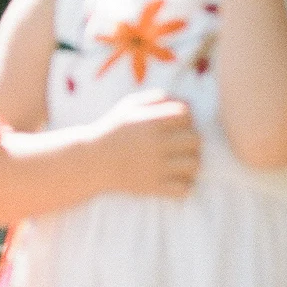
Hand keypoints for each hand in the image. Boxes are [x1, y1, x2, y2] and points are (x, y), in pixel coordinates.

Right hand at [84, 92, 199, 197]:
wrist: (91, 162)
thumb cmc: (112, 130)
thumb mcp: (129, 106)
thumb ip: (157, 98)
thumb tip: (187, 103)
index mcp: (150, 122)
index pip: (186, 115)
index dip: (185, 118)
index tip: (176, 124)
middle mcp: (155, 144)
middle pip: (195, 140)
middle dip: (191, 140)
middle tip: (181, 144)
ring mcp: (156, 167)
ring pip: (194, 165)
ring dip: (191, 162)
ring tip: (181, 161)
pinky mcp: (153, 187)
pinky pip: (184, 188)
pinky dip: (184, 185)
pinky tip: (175, 179)